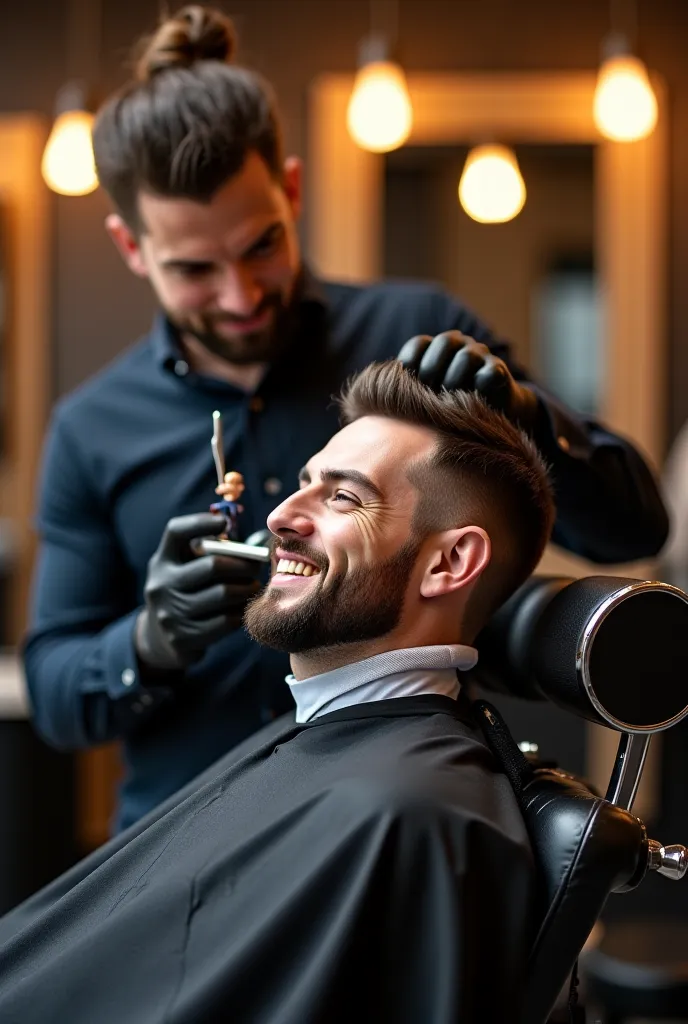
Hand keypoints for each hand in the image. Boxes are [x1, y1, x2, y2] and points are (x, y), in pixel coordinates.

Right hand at [135, 512, 261, 672]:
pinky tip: (243, 608)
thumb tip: (251, 544)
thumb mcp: (183, 568)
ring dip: (247, 588)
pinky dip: (240, 612)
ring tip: (253, 586)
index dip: (201, 522)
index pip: (176, 531)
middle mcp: (161, 585)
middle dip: (243, 564)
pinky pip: (226, 620)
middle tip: (257, 566)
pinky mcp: (183, 638)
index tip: (223, 522)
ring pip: (224, 594)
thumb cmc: (185, 591)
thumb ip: (207, 553)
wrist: (159, 638)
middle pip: (213, 566)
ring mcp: (170, 613)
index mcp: (162, 561)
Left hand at [397, 330, 538, 432]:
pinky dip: (479, 387)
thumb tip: (373, 396)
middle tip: (429, 393)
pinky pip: (489, 373)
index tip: (405, 386)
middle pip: (445, 341)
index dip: (410, 363)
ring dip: (455, 381)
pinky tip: (473, 402)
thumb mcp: (422, 398)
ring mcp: (482, 356)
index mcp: (437, 349)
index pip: (419, 344)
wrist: (489, 418)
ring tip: (451, 402)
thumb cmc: (446, 409)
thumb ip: (402, 391)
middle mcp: (460, 345)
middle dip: (433, 369)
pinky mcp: (498, 371)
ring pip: (467, 356)